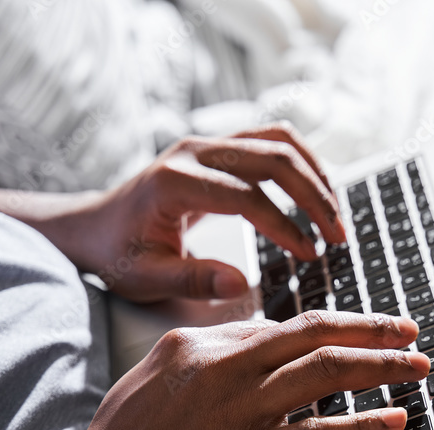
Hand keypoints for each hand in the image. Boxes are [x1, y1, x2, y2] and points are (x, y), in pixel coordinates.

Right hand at [54, 311, 429, 429]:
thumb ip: (201, 362)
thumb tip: (248, 350)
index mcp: (196, 343)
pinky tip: (393, 421)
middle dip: (372, 328)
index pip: (278, 326)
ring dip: (383, 367)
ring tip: (417, 367)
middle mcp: (223, 365)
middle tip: (407, 331)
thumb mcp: (150, 383)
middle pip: (315, 332)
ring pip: (329, 370)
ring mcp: (240, 408)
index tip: (356, 334)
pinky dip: (366, 425)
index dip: (327, 330)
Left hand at [90, 123, 342, 302]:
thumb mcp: (145, 278)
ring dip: (315, 174)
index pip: (246, 198)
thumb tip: (241, 285)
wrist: (94, 227)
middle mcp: (194, 151)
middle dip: (314, 196)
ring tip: (335, 215)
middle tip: (338, 236)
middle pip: (273, 157)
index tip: (310, 256)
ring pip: (278, 140)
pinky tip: (317, 194)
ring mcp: (208, 144)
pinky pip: (271, 141)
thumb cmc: (117, 254)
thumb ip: (192, 280)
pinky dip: (302, 163)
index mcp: (174, 182)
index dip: (284, 227)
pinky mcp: (219, 148)